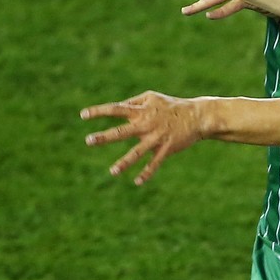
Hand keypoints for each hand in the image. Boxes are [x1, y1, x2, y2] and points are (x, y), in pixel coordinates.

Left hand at [81, 91, 202, 184]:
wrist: (197, 116)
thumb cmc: (171, 106)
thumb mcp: (152, 98)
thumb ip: (134, 102)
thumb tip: (116, 107)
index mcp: (141, 111)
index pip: (116, 109)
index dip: (99, 111)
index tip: (83, 115)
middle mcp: (146, 124)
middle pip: (122, 131)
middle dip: (105, 137)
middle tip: (88, 141)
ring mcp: (156, 137)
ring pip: (137, 152)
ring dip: (124, 162)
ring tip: (112, 172)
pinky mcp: (166, 148)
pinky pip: (154, 163)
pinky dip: (147, 173)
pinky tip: (137, 182)